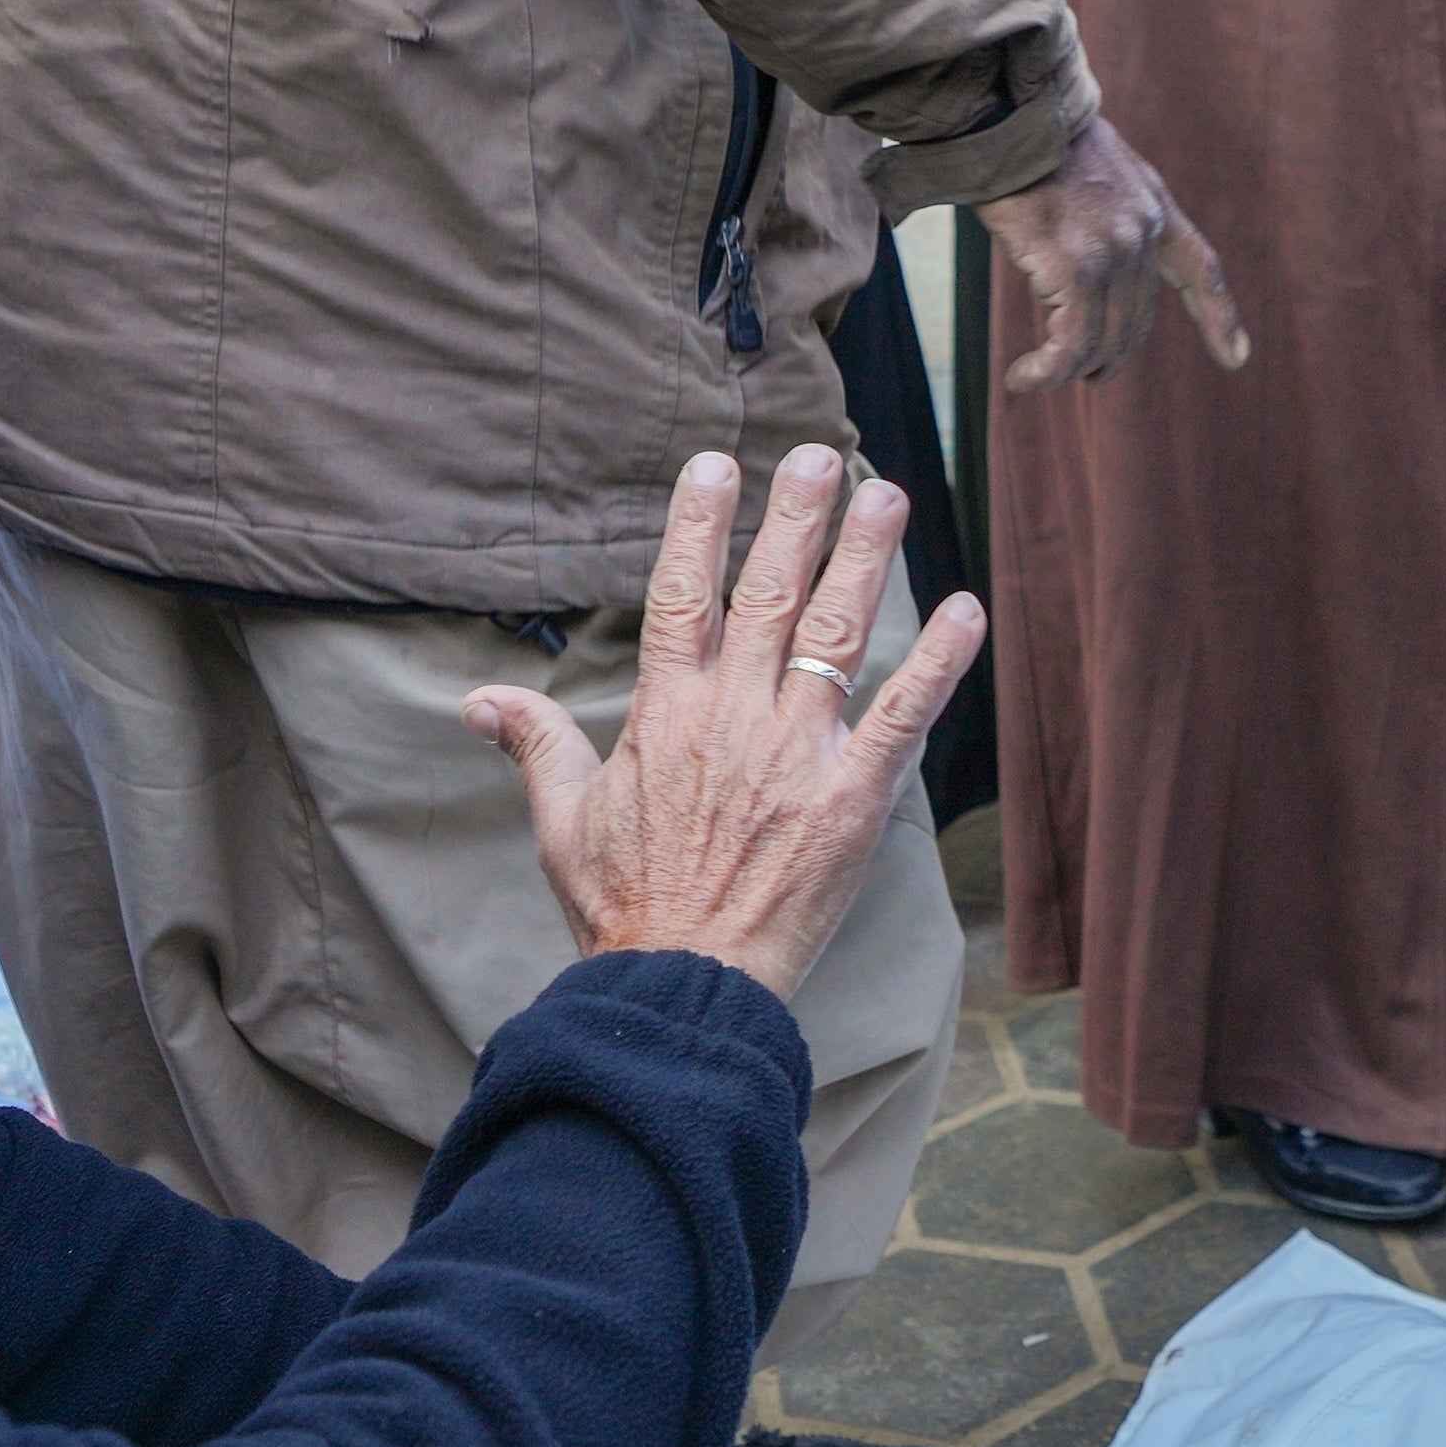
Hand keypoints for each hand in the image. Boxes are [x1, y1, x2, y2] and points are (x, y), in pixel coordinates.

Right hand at [465, 449, 982, 997]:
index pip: (680, 596)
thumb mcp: (562, 824)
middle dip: (793, 519)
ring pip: (834, 633)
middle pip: (766, 594)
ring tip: (886, 495)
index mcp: (665, 716)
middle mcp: (733, 718)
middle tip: (817, 456)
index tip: (715, 467)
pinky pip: (904, 715)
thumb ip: (536, 747)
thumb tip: (479, 701)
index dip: (697, 526)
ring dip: (863, 559)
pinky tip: (966, 609)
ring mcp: (797, 753)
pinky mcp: (853, 798)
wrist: (683, 990)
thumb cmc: (624, 912)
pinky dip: (938, 661)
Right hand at [980, 111, 1246, 388]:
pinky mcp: (1075, 268)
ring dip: (1069, 369)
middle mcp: (1143, 232)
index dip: (1219, 317)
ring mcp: (1113, 252)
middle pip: (1135, 323)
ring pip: (1102, 340)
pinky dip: (1048, 369)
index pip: (1199, 267)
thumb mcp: (1095, 169)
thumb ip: (1108, 212)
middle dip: (1109, 356)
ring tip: (1036, 376)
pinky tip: (1024, 376)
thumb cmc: (1034, 141)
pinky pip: (1070, 344)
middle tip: (1083, 374)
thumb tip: (1088, 260)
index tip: (1236, 357)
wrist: (1010, 115)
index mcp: (1153, 205)